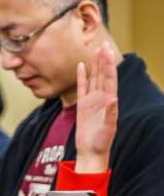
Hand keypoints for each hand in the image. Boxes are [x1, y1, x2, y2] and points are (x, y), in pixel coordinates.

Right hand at [74, 42, 118, 174]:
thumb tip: (113, 99)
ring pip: (94, 78)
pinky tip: (81, 66)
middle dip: (104, 60)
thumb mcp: (107, 128)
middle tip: (103, 44)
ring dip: (96, 65)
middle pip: (103, 75)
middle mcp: (102, 98)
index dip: (108, 65)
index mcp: (109, 102)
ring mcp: (92, 101)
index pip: (109, 79)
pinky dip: (82, 76)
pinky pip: (82, 87)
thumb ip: (110, 114)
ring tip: (96, 50)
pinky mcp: (83, 105)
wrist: (91, 152)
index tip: (106, 52)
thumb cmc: (101, 142)